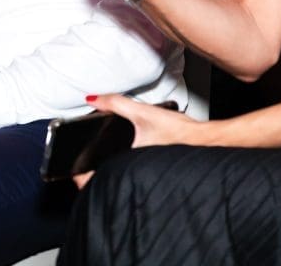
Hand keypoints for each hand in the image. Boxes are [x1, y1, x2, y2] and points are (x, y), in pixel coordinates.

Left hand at [71, 94, 197, 188]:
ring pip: (118, 180)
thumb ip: (115, 103)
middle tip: (82, 166)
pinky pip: (132, 175)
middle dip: (93, 175)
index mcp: (128, 164)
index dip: (81, 178)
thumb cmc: (182, 134)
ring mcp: (145, 176)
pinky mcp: (154, 174)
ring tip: (100, 163)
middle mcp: (135, 174)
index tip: (73, 171)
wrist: (207, 141)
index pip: (96, 182)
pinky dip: (126, 170)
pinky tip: (129, 159)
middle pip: (105, 181)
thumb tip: (93, 98)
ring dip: (110, 173)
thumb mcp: (142, 113)